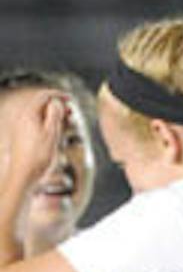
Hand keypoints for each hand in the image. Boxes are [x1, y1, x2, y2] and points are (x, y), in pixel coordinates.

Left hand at [0, 91, 70, 208]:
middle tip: (71, 113)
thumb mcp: (52, 133)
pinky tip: (55, 136)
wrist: (24, 176)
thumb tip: (56, 101)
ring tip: (66, 125)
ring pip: (39, 115)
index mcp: (29, 114)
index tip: (71, 99)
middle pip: (41, 105)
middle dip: (57, 106)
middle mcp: (23, 119)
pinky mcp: (22, 138)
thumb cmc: (39, 156)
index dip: (58, 95)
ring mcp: (21, 128)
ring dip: (53, 117)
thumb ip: (55, 114)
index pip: (44, 96)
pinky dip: (47, 125)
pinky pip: (36, 125)